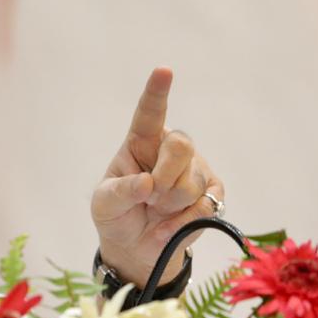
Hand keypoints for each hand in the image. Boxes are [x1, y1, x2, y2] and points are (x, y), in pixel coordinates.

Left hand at [91, 67, 223, 287]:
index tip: (163, 70)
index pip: (149, 113)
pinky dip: (183, 222)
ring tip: (156, 211)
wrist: (136, 247)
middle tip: (148, 197)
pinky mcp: (213, 193)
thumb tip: (147, 184)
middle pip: (181, 146)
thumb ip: (121, 192)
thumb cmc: (116, 215)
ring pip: (191, 181)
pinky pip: (206, 204)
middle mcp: (170, 150)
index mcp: (140, 142)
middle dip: (164, 176)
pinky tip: (170, 226)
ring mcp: (195, 170)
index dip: (157, 92)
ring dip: (170, 204)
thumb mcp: (105, 204)